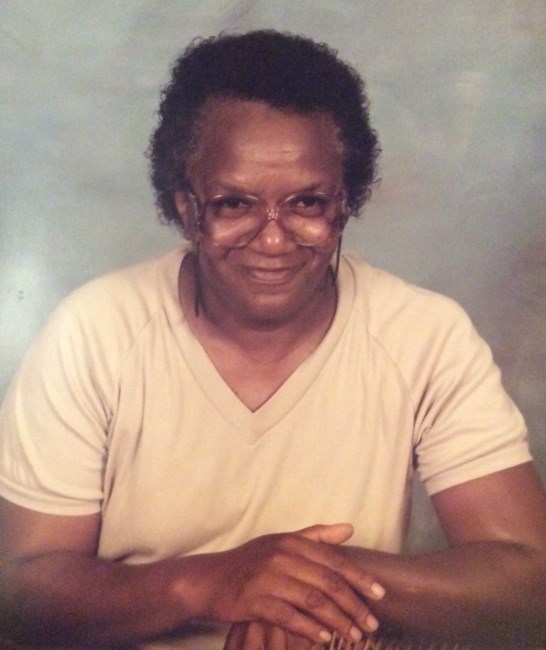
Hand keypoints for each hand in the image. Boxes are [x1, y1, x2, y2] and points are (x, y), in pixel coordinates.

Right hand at [185, 523, 383, 645]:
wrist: (209, 580)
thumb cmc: (250, 562)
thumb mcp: (281, 542)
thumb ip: (316, 536)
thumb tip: (349, 528)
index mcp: (291, 541)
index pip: (333, 559)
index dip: (359, 577)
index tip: (380, 594)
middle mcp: (282, 556)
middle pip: (328, 582)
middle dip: (355, 605)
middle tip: (371, 624)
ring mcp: (268, 578)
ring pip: (313, 601)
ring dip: (338, 621)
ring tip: (354, 635)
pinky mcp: (255, 601)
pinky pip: (290, 617)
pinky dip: (310, 629)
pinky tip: (325, 638)